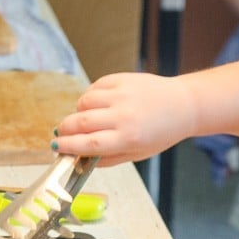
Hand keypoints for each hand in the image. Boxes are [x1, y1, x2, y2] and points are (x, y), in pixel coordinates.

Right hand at [53, 72, 196, 165]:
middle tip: (61, 133)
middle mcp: (124, 116)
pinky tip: (98, 104)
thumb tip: (81, 159)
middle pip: (81, 122)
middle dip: (65, 129)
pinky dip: (90, 96)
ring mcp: (123, 95)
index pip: (87, 143)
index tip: (55, 147)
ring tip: (86, 118)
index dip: (67, 146)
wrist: (183, 106)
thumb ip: (109, 158)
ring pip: (84, 102)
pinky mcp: (123, 79)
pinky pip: (95, 87)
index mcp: (128, 138)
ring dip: (79, 111)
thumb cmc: (161, 133)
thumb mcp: (138, 154)